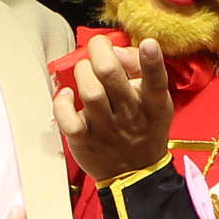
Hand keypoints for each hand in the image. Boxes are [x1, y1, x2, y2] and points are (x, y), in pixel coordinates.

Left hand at [56, 32, 172, 181]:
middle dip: (99, 51)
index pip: (156, 81)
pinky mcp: (85, 141)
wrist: (135, 174)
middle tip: (98, 49)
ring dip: (82, 72)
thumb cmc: (142, 128)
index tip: (149, 44)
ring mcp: (106, 129)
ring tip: (85, 72)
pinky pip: (68, 119)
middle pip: (109, 73)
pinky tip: (67, 96)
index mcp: (153, 103)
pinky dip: (62, 103)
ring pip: (89, 91)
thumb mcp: (154, 100)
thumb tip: (115, 50)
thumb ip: (139, 68)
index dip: (152, 61)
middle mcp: (130, 114)